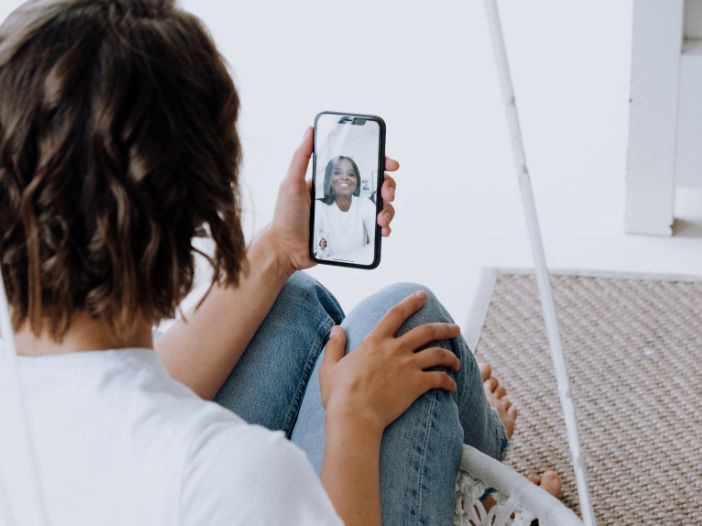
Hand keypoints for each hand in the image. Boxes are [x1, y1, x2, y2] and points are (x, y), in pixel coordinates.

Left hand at [267, 127, 399, 274]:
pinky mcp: (353, 232)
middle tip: (388, 193)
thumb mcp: (291, 183)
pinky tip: (383, 231)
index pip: (361, 165)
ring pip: (380, 206)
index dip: (379, 162)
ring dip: (389, 209)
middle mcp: (345, 195)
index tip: (390, 164)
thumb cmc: (285, 216)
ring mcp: (351, 214)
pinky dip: (384, 228)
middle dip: (389, 186)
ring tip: (381, 219)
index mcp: (334, 180)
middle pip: (377, 185)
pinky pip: (374, 228)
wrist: (286, 249)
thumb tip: (310, 129)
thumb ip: (301, 157)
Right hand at [319, 291, 460, 434]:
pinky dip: (449, 381)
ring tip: (457, 362)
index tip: (422, 295)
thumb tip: (336, 329)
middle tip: (455, 328)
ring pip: (438, 353)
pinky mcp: (417, 385)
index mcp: (375, 341)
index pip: (396, 314)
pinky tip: (452, 386)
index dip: (411, 302)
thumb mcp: (330, 366)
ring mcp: (408, 366)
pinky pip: (440, 379)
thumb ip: (335, 346)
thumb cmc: (340, 394)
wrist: (355, 415)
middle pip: (427, 331)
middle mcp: (395, 349)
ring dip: (451, 356)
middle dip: (444, 328)